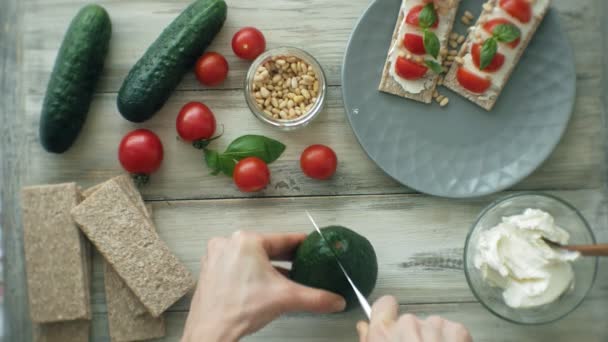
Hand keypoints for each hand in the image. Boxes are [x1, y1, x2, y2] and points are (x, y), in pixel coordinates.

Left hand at [181, 231, 345, 341]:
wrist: (211, 332)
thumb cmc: (240, 309)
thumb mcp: (286, 298)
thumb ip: (316, 298)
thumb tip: (336, 300)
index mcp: (247, 241)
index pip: (283, 239)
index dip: (301, 244)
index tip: (312, 244)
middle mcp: (229, 243)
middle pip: (266, 247)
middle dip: (285, 257)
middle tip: (303, 262)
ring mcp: (216, 256)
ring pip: (251, 257)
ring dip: (268, 266)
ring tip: (285, 276)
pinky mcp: (209, 270)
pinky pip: (237, 265)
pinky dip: (251, 273)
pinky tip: (262, 285)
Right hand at [356, 296, 471, 341]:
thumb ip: (369, 340)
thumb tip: (364, 327)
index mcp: (384, 332)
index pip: (383, 304)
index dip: (388, 313)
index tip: (392, 323)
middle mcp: (408, 324)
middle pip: (409, 321)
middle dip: (414, 335)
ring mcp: (434, 326)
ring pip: (432, 326)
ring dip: (434, 339)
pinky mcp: (458, 331)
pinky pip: (453, 330)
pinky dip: (452, 341)